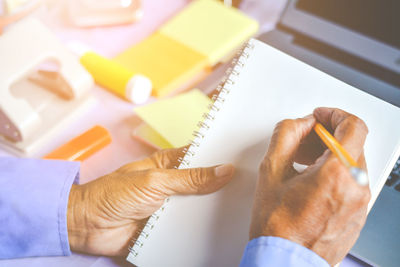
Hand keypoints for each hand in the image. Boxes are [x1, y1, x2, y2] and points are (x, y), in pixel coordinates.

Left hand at [67, 148, 233, 255]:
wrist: (88, 226)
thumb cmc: (114, 193)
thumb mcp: (155, 181)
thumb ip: (190, 178)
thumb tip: (224, 170)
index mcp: (169, 164)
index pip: (200, 156)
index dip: (220, 156)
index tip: (245, 158)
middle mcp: (172, 185)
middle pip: (203, 184)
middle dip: (221, 186)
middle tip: (249, 187)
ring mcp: (170, 207)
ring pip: (198, 208)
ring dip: (212, 210)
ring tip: (240, 210)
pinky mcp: (166, 229)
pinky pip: (188, 229)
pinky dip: (200, 230)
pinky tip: (218, 232)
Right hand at [250, 107, 370, 265]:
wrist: (286, 261)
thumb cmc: (278, 227)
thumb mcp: (271, 172)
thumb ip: (285, 136)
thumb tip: (299, 123)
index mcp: (338, 173)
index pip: (353, 126)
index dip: (334, 114)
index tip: (320, 117)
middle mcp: (356, 188)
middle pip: (353, 144)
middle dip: (328, 135)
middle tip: (305, 139)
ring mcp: (360, 203)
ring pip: (353, 163)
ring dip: (332, 154)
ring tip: (304, 162)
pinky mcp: (357, 214)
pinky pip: (353, 182)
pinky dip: (336, 172)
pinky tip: (312, 180)